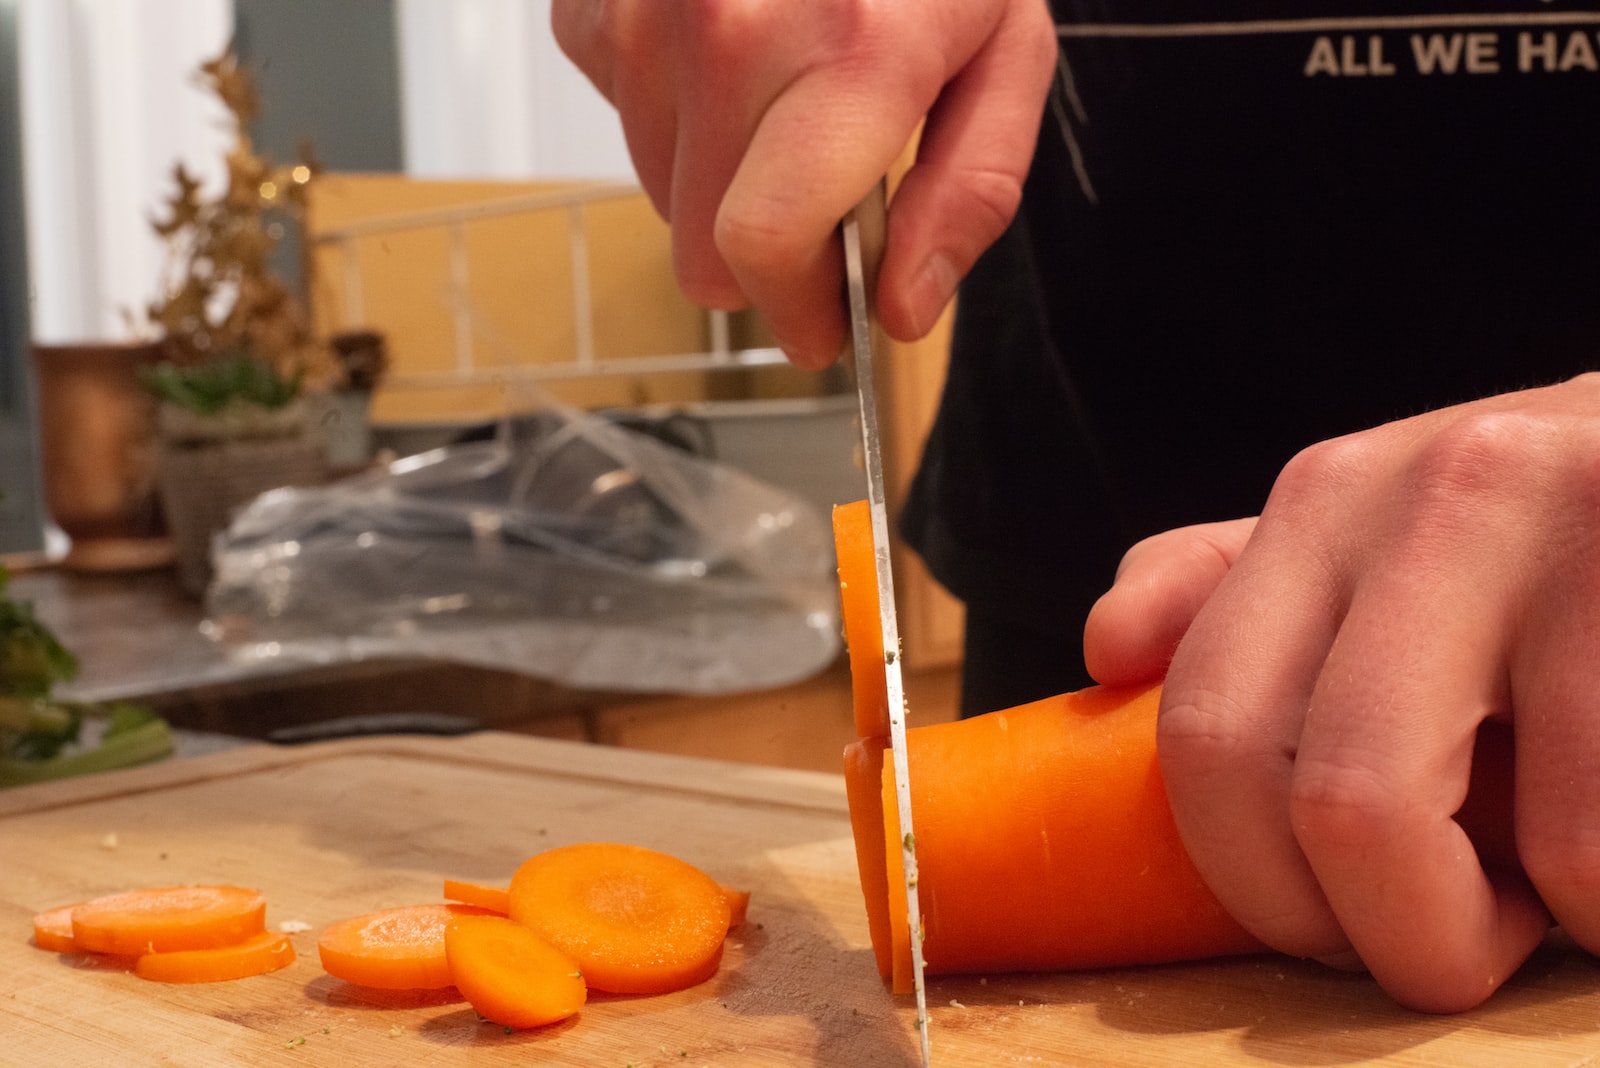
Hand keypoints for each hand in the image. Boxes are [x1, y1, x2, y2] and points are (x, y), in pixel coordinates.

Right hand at [552, 0, 1055, 367]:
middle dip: (768, 255)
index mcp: (850, 53)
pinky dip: (673, 111)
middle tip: (822, 197)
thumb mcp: (1006, 53)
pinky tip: (727, 57)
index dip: (796, 312)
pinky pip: (620, 117)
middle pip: (702, 249)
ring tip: (782, 97)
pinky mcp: (596, 1)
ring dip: (722, 177)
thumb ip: (968, 194)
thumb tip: (904, 309)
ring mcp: (646, 12)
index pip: (763, 247)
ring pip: (660, 193)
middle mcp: (730, 30)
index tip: (824, 328)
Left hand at [1085, 373, 1599, 1010]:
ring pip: (1546, 848)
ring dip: (1560, 915)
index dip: (1256, 883)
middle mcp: (1440, 498)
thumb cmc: (1537, 531)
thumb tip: (1107, 646)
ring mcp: (1583, 528)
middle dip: (1404, 937)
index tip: (1323, 930)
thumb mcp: (1374, 529)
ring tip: (1573, 875)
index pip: (1211, 731)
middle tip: (1450, 949)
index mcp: (1326, 502)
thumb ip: (1234, 583)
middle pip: (1352, 807)